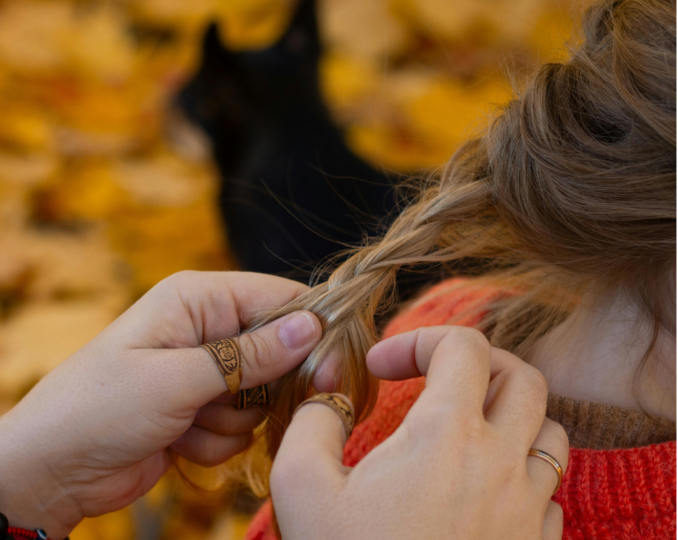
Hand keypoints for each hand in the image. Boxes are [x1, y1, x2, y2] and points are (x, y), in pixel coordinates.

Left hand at [0, 271, 323, 538]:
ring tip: (184, 423)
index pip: (280, 298)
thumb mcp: (177, 379)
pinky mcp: (198, 413)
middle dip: (263, 389)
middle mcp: (202, 329)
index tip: (329, 371)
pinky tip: (176, 443)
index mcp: (195, 299)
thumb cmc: (101, 408)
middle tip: (233, 407)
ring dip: (231, 422)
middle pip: (279, 352)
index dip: (310, 333)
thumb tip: (312, 325)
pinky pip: (240, 428)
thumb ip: (249, 356)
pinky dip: (215, 442)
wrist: (52, 468)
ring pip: (262, 398)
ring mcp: (201, 374)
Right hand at [271, 326, 568, 539]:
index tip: (380, 368)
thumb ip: (313, 419)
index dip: (418, 339)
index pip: (464, 346)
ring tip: (463, 431)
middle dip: (476, 365)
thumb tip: (329, 392)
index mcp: (446, 435)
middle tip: (433, 382)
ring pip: (550, 432)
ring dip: (509, 417)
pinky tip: (479, 491)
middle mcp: (501, 464)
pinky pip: (552, 491)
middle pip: (523, 377)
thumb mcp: (301, 486)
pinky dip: (522, 474)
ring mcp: (527, 509)